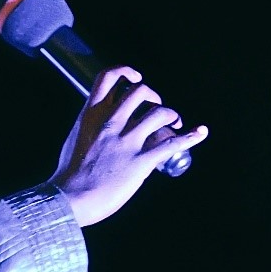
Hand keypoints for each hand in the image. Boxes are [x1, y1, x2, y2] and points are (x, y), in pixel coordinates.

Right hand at [50, 66, 207, 226]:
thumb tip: (107, 128)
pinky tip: (201, 132)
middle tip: (158, 109)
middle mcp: (111, 123)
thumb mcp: (77, 139)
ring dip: (172, 115)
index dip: (125, 71)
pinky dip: (191, 137)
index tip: (135, 79)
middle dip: (154, 97)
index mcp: (91, 115)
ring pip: (160, 113)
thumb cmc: (69, 175)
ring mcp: (127, 142)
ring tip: (176, 123)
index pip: (108, 77)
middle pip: (140, 92)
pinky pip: (172, 144)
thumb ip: (93, 128)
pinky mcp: (141, 161)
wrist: (69, 199)